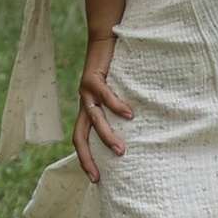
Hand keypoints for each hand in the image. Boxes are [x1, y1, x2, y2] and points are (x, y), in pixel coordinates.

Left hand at [73, 34, 131, 183]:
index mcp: (86, 110)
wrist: (104, 38)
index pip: (81, 140)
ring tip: (121, 151)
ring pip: (93, 119)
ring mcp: (85, 90)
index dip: (85, 159)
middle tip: (98, 177)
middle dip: (87, 158)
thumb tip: (137, 132)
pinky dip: (116, 106)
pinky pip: (104, 95)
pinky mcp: (92, 76)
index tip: (96, 179)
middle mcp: (83, 103)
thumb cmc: (114, 69)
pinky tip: (130, 115)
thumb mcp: (115, 94)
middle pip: (79, 136)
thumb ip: (119, 112)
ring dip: (106, 136)